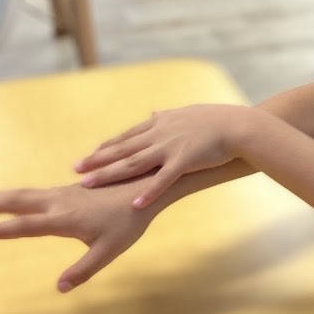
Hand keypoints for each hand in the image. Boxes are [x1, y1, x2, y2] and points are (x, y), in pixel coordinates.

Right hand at [0, 181, 156, 292]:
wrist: (146, 186)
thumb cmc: (129, 222)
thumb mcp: (109, 251)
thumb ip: (84, 270)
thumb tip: (59, 288)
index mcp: (65, 218)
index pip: (25, 226)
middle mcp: (59, 202)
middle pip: (15, 200)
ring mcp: (63, 193)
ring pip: (23, 193)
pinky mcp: (69, 190)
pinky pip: (35, 192)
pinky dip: (15, 195)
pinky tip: (9, 200)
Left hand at [74, 104, 248, 207]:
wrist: (238, 125)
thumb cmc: (217, 120)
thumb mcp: (187, 112)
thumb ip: (166, 115)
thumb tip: (152, 111)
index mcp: (160, 123)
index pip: (127, 137)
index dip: (106, 147)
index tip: (88, 155)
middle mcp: (159, 134)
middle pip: (122, 149)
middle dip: (97, 160)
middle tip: (75, 169)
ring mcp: (170, 148)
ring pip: (133, 163)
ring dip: (109, 174)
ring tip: (88, 183)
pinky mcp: (184, 161)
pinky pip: (162, 179)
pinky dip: (148, 191)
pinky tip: (134, 203)